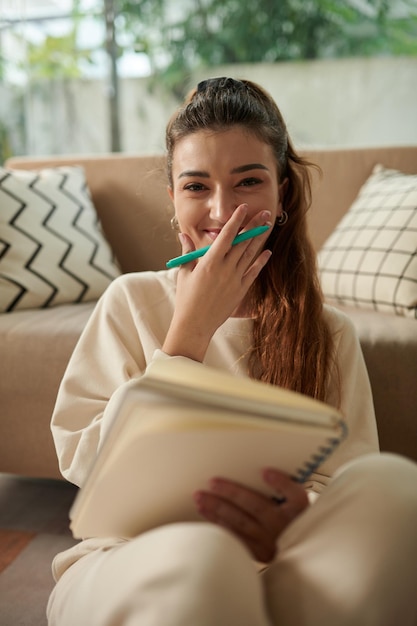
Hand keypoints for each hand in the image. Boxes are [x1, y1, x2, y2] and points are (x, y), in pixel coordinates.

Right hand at [162, 205, 271, 361]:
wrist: (195, 324)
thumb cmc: (186, 298)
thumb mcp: (184, 272)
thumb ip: (188, 252)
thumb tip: (182, 234)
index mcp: (210, 262)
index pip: (226, 235)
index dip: (236, 220)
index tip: (243, 207)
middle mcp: (225, 268)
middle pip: (243, 242)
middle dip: (254, 225)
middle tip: (264, 212)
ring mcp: (235, 279)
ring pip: (250, 254)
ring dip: (259, 238)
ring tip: (267, 226)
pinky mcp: (240, 290)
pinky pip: (253, 272)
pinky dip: (261, 261)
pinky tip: (267, 251)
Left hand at [193, 469, 308, 562]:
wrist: (301, 549)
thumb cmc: (294, 516)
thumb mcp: (297, 499)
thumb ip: (284, 484)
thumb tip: (264, 472)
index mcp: (298, 510)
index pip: (294, 495)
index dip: (280, 482)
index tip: (265, 471)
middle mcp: (284, 527)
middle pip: (256, 507)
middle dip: (231, 493)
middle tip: (211, 482)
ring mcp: (271, 543)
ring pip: (241, 523)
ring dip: (219, 510)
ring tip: (201, 498)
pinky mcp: (260, 554)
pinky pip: (237, 539)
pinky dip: (221, 527)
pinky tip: (208, 516)